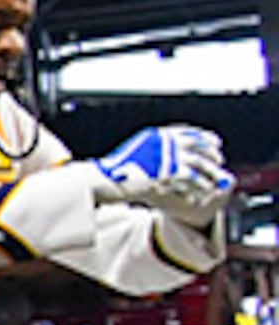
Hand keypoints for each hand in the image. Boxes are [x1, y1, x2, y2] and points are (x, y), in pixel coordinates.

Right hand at [97, 124, 234, 215]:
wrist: (106, 178)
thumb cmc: (117, 167)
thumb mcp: (137, 148)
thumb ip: (157, 146)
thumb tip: (176, 147)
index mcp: (159, 135)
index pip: (190, 132)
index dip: (206, 138)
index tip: (216, 143)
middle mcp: (166, 143)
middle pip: (198, 147)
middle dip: (211, 156)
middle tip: (218, 162)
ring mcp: (167, 158)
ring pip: (199, 164)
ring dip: (209, 174)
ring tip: (212, 182)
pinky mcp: (168, 174)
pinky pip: (191, 180)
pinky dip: (198, 186)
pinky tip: (202, 192)